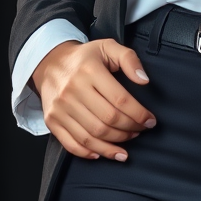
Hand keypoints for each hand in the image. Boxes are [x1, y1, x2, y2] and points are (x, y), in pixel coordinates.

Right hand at [31, 39, 156, 161]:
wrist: (50, 63)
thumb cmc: (85, 57)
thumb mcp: (108, 47)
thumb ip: (129, 59)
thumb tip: (144, 80)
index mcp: (90, 71)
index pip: (120, 99)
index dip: (139, 114)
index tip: (150, 121)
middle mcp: (73, 90)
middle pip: (107, 120)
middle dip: (129, 130)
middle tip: (140, 130)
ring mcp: (60, 107)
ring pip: (91, 136)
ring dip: (113, 145)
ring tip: (127, 146)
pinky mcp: (52, 120)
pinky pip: (71, 143)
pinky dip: (89, 153)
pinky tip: (103, 153)